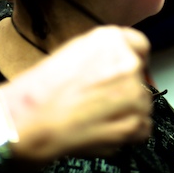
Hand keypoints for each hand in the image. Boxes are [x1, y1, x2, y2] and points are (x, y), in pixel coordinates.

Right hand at [0, 26, 153, 160]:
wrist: (30, 122)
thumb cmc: (42, 91)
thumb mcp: (72, 52)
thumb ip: (102, 54)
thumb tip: (115, 63)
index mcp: (111, 40)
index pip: (140, 47)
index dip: (132, 60)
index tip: (127, 70)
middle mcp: (127, 62)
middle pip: (139, 77)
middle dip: (125, 89)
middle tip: (100, 99)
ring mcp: (133, 92)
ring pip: (142, 103)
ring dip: (126, 111)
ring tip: (96, 116)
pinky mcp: (134, 122)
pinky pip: (143, 127)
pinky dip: (128, 132)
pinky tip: (103, 129)